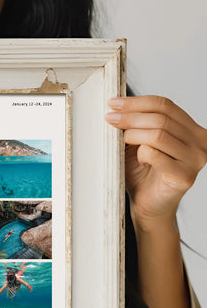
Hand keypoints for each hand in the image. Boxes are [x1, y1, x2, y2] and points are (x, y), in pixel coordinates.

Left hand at [105, 96, 206, 229]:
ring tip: (122, 141)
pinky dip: (140, 154)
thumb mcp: (137, 143)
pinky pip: (155, 154)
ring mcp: (195, 159)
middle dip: (130, 116)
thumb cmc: (142, 173)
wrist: (148, 205)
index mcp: (191, 129)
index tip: (112, 103)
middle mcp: (199, 141)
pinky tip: (138, 161)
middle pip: (161, 118)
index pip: (164, 105)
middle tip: (109, 119)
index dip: (136, 102)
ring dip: (133, 134)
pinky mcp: (185, 176)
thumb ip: (135, 125)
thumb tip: (115, 106)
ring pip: (158, 134)